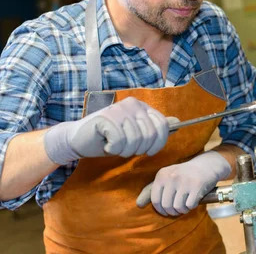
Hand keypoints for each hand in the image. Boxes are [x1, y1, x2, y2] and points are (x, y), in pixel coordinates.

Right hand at [44, 97, 168, 164]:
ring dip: (124, 150)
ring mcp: (118, 109)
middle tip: (124, 147)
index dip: (158, 144)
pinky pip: (120, 142)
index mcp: (142, 107)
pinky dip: (113, 149)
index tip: (148, 151)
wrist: (79, 139)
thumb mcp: (135, 134)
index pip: (162, 125)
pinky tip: (106, 143)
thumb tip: (177, 122)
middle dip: (138, 148)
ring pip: (135, 140)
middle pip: (150, 135)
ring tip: (114, 145)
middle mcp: (132, 104)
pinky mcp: (105, 118)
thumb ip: (154, 128)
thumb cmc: (109, 138)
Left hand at [140, 151, 230, 215]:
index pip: (155, 199)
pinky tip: (192, 201)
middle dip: (172, 211)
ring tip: (185, 205)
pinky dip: (191, 207)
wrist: (206, 165)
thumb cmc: (184, 175)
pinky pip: (189, 205)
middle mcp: (172, 176)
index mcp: (162, 174)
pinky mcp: (197, 186)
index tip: (166, 210)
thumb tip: (138, 205)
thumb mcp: (167, 177)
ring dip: (182, 210)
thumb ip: (152, 190)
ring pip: (178, 207)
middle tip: (177, 209)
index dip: (160, 209)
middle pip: (166, 205)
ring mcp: (185, 181)